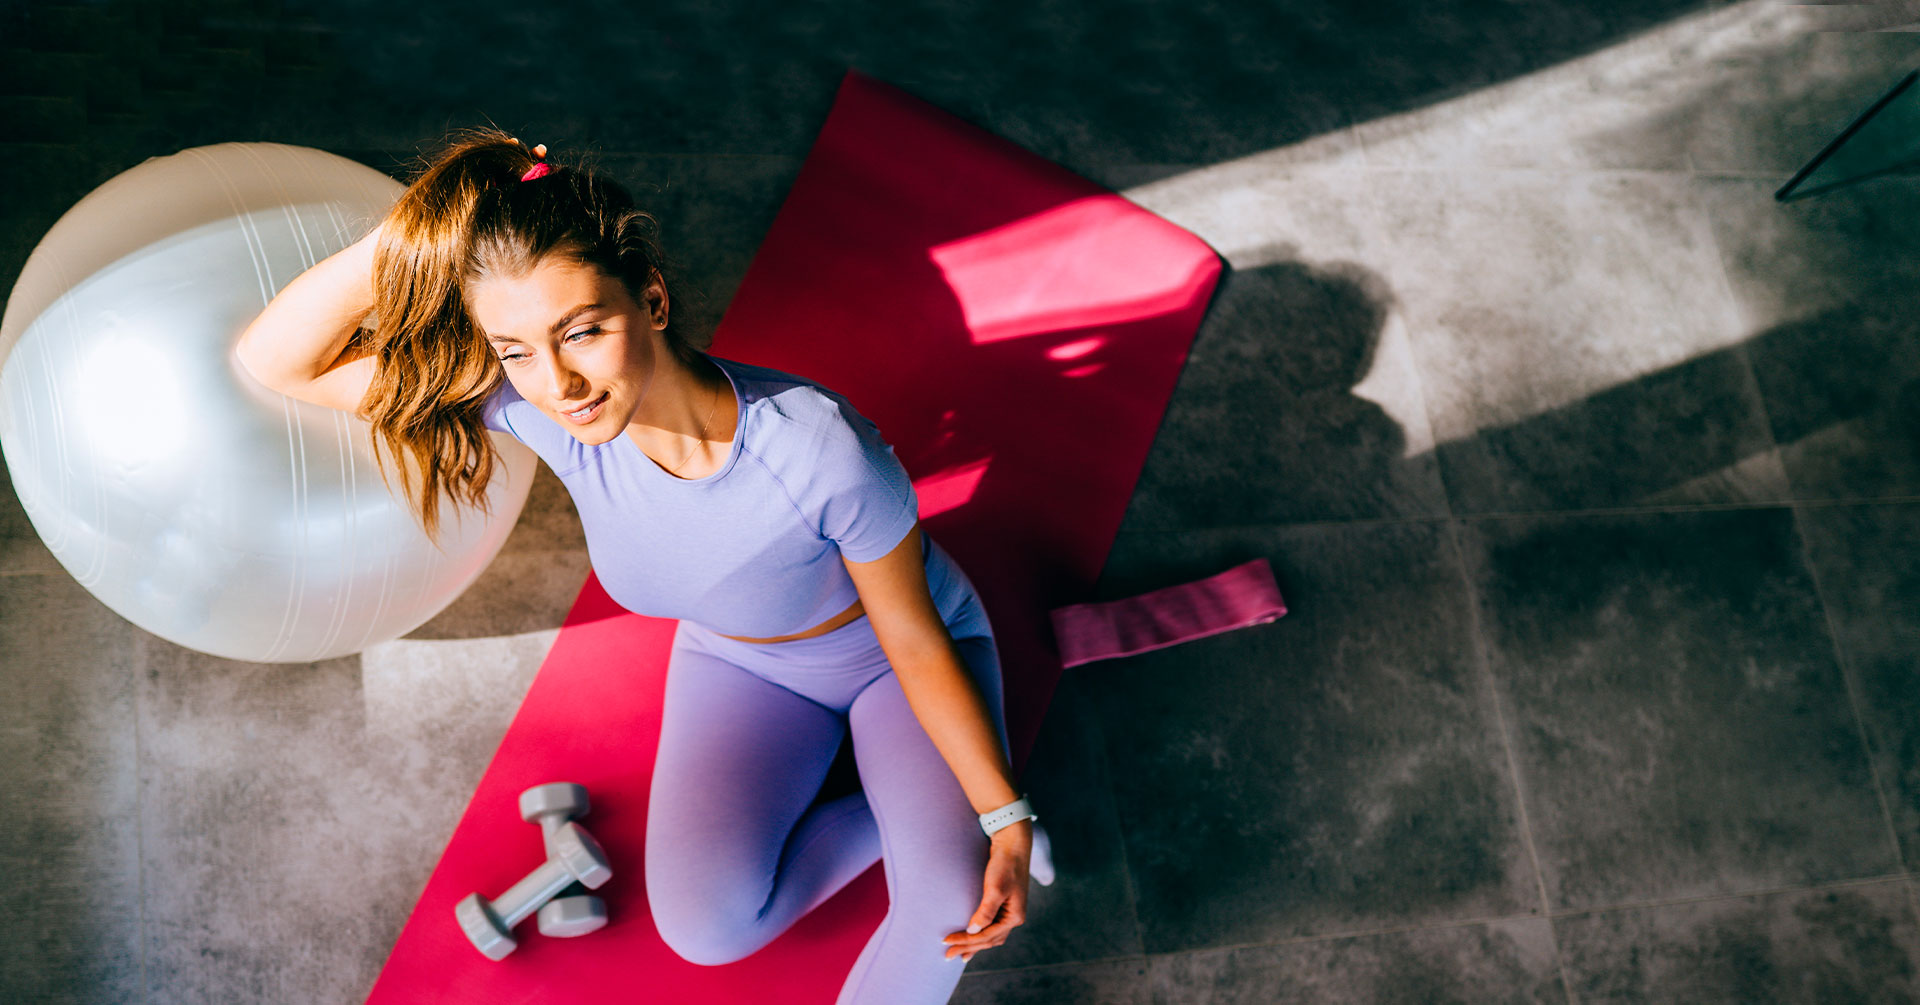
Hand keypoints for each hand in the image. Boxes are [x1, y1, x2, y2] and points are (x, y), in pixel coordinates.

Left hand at [943, 821, 1030, 961]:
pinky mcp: (1005, 903)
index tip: (945, 942)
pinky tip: (973, 935)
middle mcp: (1014, 917)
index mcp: (1014, 917)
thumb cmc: (1004, 864)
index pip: (985, 937)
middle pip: (989, 940)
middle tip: (947, 956)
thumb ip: (985, 911)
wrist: (1012, 843)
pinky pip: (992, 926)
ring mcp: (1010, 911)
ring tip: (961, 954)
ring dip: (975, 945)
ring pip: (991, 936)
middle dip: (968, 948)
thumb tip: (973, 930)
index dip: (965, 941)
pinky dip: (981, 934)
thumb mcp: (995, 888)